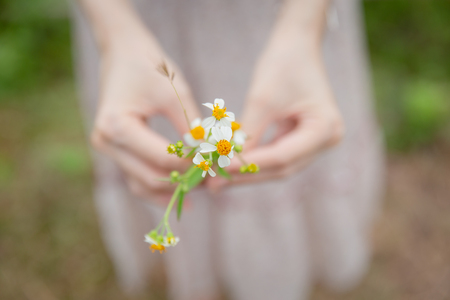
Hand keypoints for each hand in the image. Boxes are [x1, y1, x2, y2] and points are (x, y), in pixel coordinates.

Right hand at [91, 39, 199, 203]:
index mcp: (116, 126)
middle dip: (184, 180)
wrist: (122, 51)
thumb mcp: (175, 94)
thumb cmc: (149, 66)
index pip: (163, 157)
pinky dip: (158, 185)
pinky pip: (136, 176)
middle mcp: (105, 142)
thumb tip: (208, 158)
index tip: (218, 162)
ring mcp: (106, 148)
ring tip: (199, 190)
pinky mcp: (114, 149)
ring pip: (141, 184)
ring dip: (170, 189)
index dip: (193, 163)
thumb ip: (190, 129)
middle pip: (150, 176)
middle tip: (212, 180)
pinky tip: (180, 191)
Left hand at [208, 37, 343, 188]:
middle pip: (282, 168)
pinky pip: (277, 155)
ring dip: (248, 171)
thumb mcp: (262, 101)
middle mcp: (327, 140)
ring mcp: (317, 142)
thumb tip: (226, 166)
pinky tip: (231, 164)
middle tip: (214, 184)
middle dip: (247, 175)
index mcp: (326, 129)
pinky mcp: (303, 139)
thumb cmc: (282, 65)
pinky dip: (254, 159)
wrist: (296, 45)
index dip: (249, 166)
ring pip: (278, 166)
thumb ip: (247, 136)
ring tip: (218, 177)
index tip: (220, 170)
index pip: (282, 157)